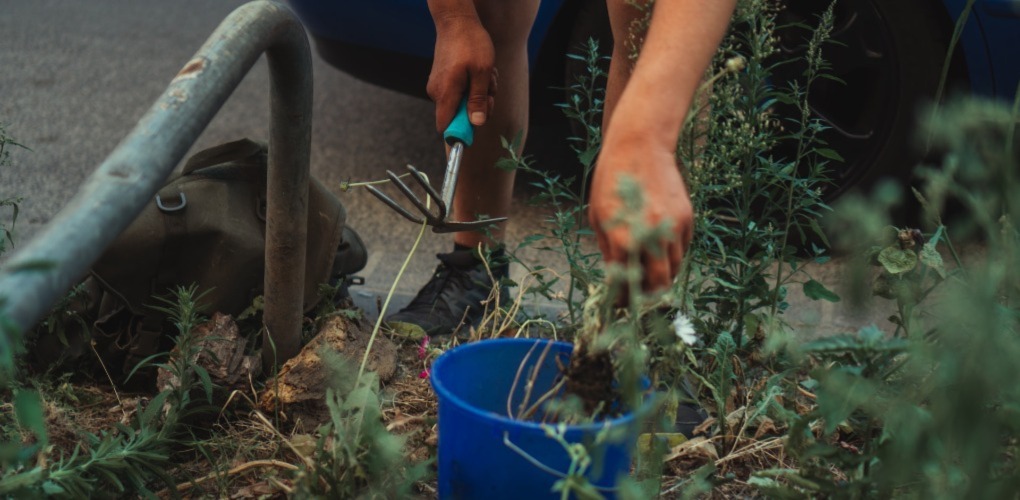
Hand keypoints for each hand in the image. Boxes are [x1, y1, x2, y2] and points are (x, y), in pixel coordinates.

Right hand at [426, 14, 496, 131]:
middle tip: (489, 89)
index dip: (462, 131)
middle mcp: (437, 93)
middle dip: (479, 106)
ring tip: (485, 74)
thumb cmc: (470, 43)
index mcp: (445, 93)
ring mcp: (438, 86)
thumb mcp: (482, 72)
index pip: (446, 127)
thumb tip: (477, 123)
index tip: (478, 121)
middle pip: (459, 116)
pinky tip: (479, 71)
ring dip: (479, 93)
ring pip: (463, 102)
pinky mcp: (443, 80)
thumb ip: (478, 100)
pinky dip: (473, 85)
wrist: (456, 20)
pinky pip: (460, 92)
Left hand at [589, 136, 693, 292]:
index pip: (627, 283)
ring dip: (662, 275)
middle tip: (639, 294)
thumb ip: (610, 251)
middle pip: (658, 284)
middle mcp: (653, 237)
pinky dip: (673, 255)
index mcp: (625, 240)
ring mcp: (673, 228)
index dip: (623, 297)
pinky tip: (660, 249)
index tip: (621, 302)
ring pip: (675, 268)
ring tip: (649, 272)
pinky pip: (684, 248)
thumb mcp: (599, 218)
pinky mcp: (687, 219)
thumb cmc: (611, 181)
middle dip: (649, 294)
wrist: (640, 147)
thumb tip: (615, 277)